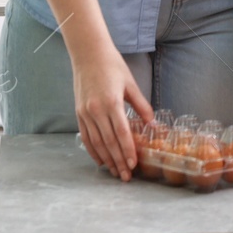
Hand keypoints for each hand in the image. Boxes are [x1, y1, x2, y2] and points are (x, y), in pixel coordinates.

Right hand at [72, 45, 151, 179]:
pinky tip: (100, 160)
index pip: (121, 133)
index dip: (127, 151)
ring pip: (96, 143)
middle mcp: (95, 111)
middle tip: (126, 176)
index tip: (133, 164)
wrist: (89, 55)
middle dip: (118, 161)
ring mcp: (85, 114)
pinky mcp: (78, 114)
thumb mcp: (131, 85)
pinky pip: (86, 137)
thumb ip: (142, 106)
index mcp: (111, 103)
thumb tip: (153, 124)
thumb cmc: (113, 67)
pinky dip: (92, 151)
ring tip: (114, 172)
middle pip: (108, 142)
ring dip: (106, 159)